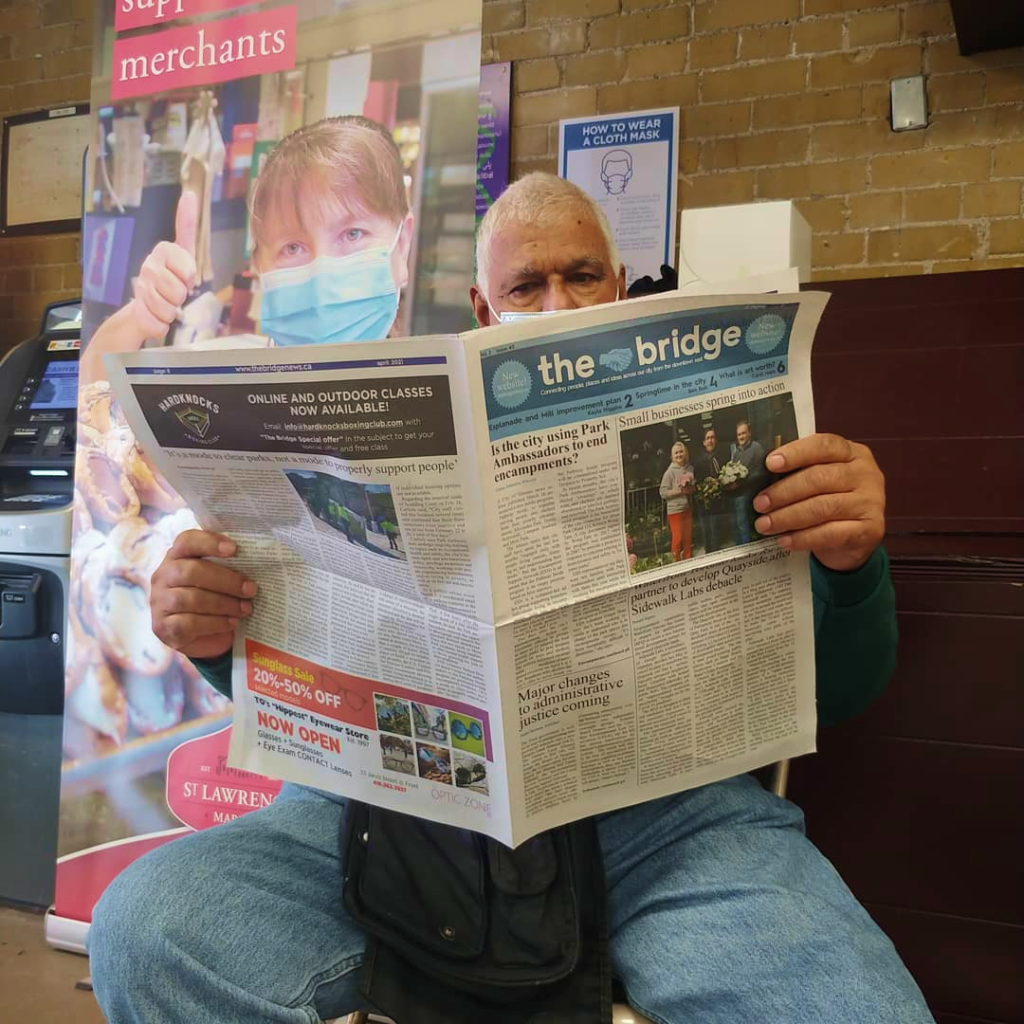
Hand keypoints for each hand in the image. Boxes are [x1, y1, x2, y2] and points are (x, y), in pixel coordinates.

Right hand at [130, 190, 197, 339]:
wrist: (140, 311)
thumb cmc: (168, 282)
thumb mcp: (183, 257)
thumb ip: (186, 227)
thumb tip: (190, 194)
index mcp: (162, 251)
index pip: (189, 268)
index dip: (190, 276)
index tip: (186, 276)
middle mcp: (149, 265)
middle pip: (180, 291)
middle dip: (181, 297)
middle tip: (174, 293)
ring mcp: (140, 287)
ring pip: (170, 309)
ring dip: (171, 312)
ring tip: (164, 305)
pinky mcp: (135, 311)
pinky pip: (159, 324)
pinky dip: (161, 326)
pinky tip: (153, 317)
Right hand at [150, 529, 255, 658]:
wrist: (203, 637)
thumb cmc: (215, 598)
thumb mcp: (221, 579)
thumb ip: (230, 566)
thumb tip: (257, 561)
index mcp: (177, 556)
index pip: (187, 541)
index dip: (209, 542)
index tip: (235, 549)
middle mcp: (163, 576)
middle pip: (191, 571)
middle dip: (226, 580)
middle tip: (251, 589)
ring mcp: (159, 602)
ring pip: (190, 599)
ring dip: (224, 604)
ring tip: (246, 608)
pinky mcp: (163, 627)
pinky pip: (189, 623)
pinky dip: (215, 623)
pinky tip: (232, 622)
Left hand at [751, 433, 884, 571]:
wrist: (856, 538)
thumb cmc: (830, 500)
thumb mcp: (820, 480)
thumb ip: (799, 472)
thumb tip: (758, 476)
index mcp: (852, 452)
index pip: (824, 445)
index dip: (796, 453)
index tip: (769, 464)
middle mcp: (866, 473)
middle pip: (819, 478)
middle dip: (784, 492)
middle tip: (759, 504)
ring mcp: (871, 501)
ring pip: (823, 507)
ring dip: (788, 517)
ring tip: (764, 525)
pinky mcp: (870, 529)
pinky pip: (831, 533)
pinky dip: (803, 537)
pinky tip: (784, 540)